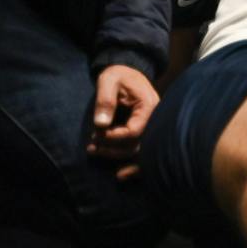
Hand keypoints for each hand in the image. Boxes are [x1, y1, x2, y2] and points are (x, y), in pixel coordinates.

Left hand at [86, 65, 157, 180]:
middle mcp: (155, 119)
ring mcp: (152, 126)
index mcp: (150, 106)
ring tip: (94, 151)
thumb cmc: (118, 75)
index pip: (134, 131)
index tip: (95, 132)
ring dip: (116, 156)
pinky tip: (121, 175)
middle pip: (137, 146)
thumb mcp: (108, 81)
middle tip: (91, 147)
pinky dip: (133, 165)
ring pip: (138, 151)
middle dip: (112, 150)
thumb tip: (100, 124)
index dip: (113, 137)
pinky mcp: (145, 131)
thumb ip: (104, 100)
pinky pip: (141, 150)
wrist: (127, 71)